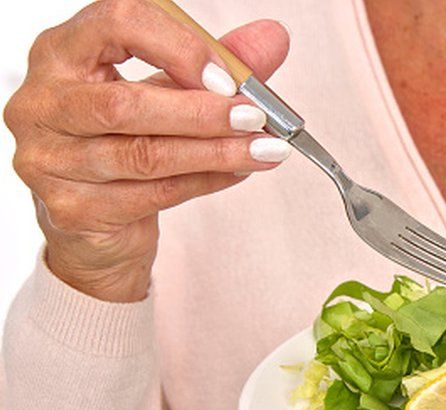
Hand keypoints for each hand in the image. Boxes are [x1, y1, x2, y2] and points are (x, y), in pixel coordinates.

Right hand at [3, 0, 290, 301]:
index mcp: (62, 52)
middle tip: (256, 117)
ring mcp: (50, 160)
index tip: (227, 75)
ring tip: (265, 150)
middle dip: (202, 113)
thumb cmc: (127, 136)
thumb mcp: (171, 88)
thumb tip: (272, 38)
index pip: (115, 24)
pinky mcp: (72, 209)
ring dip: (216, 152)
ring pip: (144, 155)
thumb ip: (219, 63)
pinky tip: (238, 172)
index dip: (177, 47)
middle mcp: (43, 102)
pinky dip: (205, 182)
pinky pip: (153, 194)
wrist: (95, 218)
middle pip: (125, 104)